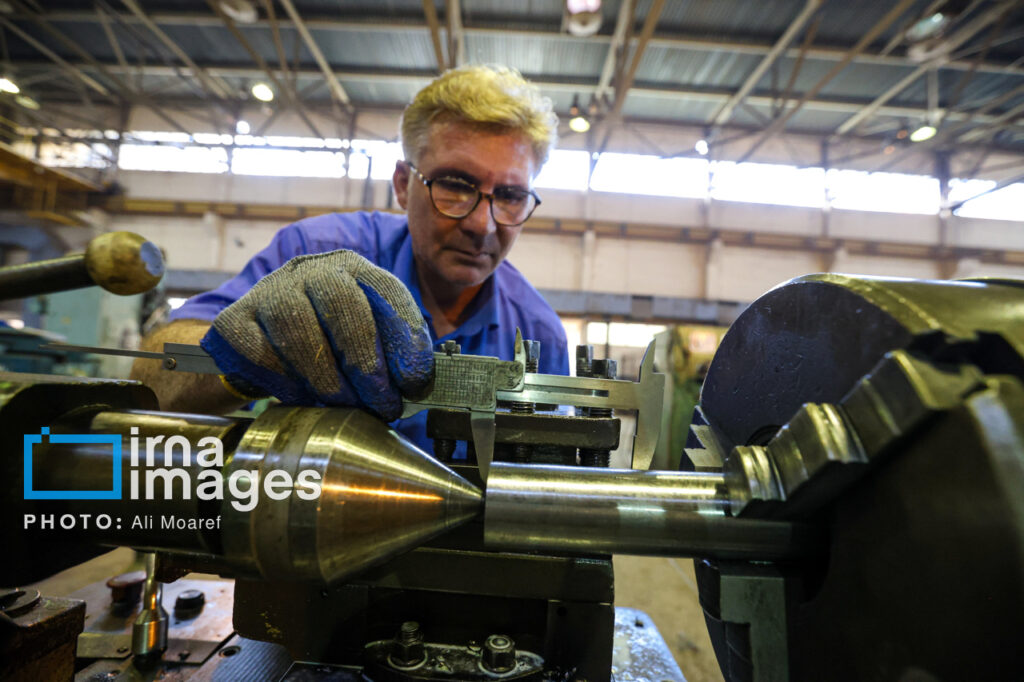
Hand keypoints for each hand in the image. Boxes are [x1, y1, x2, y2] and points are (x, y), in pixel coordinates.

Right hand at [201, 250, 433, 419]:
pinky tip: (306, 399)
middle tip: (383, 403)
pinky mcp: (235, 320)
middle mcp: (311, 271)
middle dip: (366, 362)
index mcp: (353, 269)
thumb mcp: (369, 339)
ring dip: (328, 379)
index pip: (385, 290)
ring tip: (347, 407)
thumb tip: (419, 387)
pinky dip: (288, 384)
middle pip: (343, 305)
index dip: (404, 334)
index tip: (414, 380)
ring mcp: (270, 292)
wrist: (263, 345)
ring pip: (299, 331)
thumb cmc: (329, 343)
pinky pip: (262, 354)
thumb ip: (394, 356)